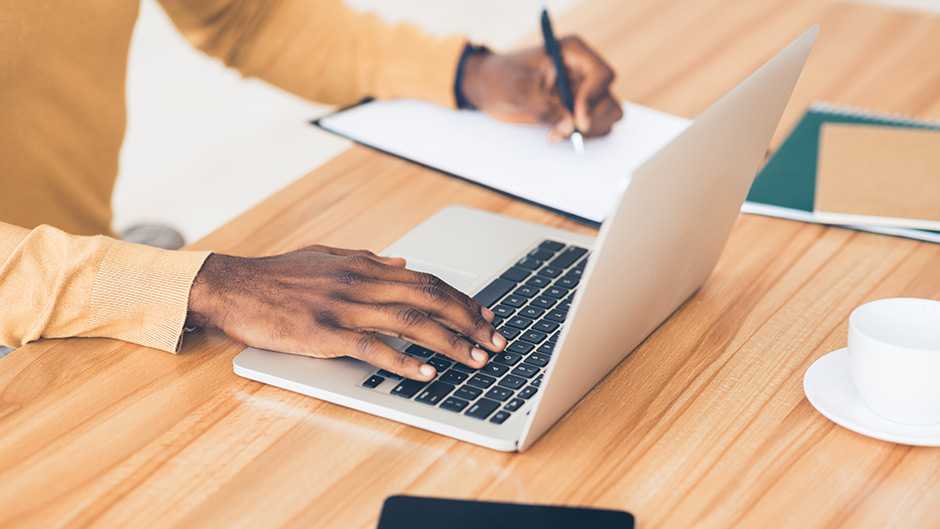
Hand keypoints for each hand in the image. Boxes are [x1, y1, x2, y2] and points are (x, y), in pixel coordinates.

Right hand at [186, 245, 506, 380]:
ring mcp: (344, 308)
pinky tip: (426, 373)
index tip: (485, 316)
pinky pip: (372, 347)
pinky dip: (403, 360)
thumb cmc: (278, 276)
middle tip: (495, 341)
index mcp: (364, 266)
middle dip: (469, 320)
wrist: (233, 287)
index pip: (427, 280)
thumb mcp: (327, 257)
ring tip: (476, 359)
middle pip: (429, 299)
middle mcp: (361, 283)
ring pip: (410, 322)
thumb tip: (404, 264)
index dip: (461, 299)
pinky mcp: (325, 333)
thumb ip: (368, 260)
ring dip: (449, 341)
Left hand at [460, 36, 623, 141]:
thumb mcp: (517, 89)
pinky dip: (582, 135)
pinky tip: (558, 133)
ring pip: (609, 114)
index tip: (578, 119)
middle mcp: (584, 71)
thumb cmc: (500, 78)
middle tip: (563, 132)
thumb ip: (543, 106)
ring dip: (588, 130)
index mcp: (572, 53)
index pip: (601, 75)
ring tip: (557, 133)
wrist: (489, 88)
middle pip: (608, 99)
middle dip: (589, 120)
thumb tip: (569, 125)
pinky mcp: (579, 110)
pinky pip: (597, 126)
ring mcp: (584, 91)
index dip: (593, 98)